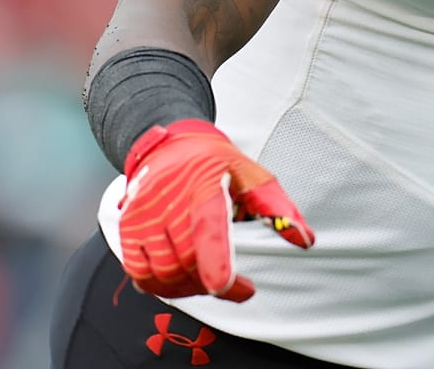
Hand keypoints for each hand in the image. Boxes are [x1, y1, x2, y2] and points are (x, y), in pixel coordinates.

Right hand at [117, 119, 314, 301]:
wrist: (170, 144)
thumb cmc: (217, 165)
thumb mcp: (252, 175)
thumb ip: (278, 208)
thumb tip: (304, 241)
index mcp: (204, 186)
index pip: (207, 227)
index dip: (215, 261)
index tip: (226, 286)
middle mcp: (168, 200)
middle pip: (186, 260)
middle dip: (213, 283)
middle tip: (235, 285)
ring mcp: (144, 214)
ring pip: (163, 272)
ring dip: (188, 289)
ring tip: (208, 282)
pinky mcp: (128, 226)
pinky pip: (139, 273)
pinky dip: (159, 286)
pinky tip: (179, 281)